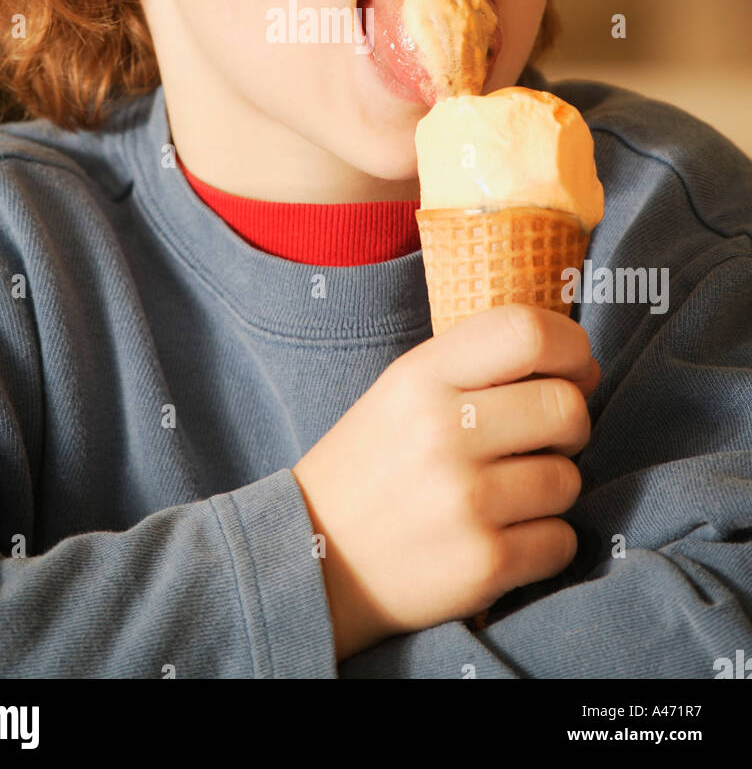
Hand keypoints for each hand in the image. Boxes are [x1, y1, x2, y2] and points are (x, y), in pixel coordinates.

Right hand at [292, 304, 598, 659]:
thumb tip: (583, 365)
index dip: (571, 346)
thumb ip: (480, 364)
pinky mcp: (482, 565)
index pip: (527, 331)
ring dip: (551, 488)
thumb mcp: (405, 389)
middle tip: (540, 440)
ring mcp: (464, 501)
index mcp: (421, 377)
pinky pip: (563, 540)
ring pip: (569, 479)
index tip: (574, 368)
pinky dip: (544, 542)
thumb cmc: (375, 464)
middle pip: (566, 407)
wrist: (314, 560)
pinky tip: (501, 536)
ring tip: (504, 494)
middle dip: (568, 425)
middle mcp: (442, 432)